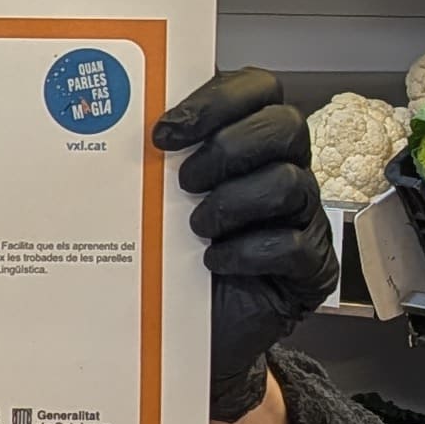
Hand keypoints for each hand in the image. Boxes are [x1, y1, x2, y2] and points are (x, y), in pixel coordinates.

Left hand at [151, 67, 329, 421]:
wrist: (191, 336)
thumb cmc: (175, 260)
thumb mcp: (159, 200)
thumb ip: (156, 158)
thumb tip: (112, 121)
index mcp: (253, 140)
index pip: (259, 87)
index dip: (217, 99)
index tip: (165, 130)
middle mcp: (287, 170)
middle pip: (285, 126)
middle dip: (228, 148)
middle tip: (184, 179)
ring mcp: (305, 219)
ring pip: (289, 183)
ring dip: (232, 203)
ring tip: (195, 227)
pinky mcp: (312, 268)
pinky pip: (293, 245)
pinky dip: (246, 252)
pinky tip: (213, 261)